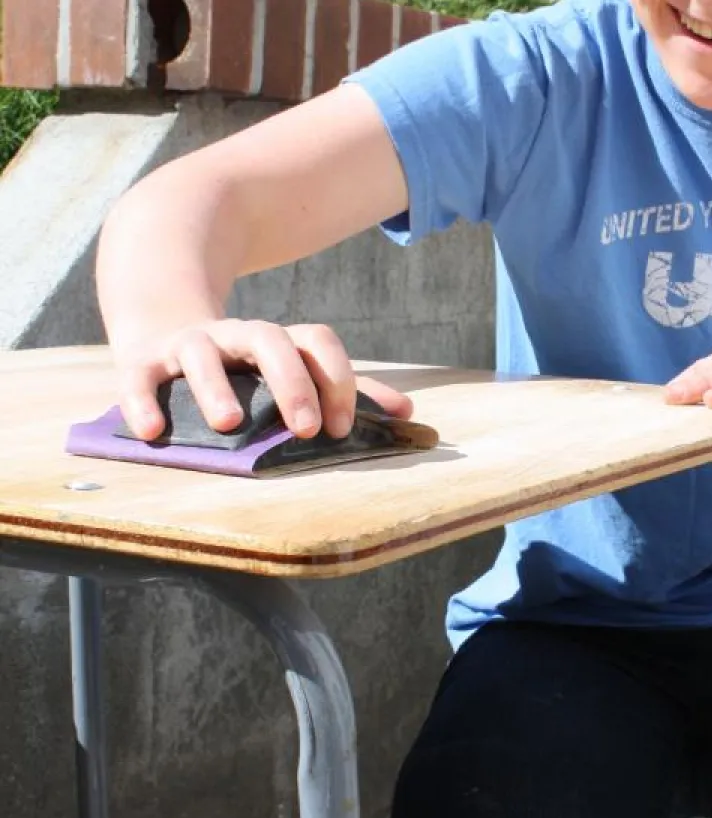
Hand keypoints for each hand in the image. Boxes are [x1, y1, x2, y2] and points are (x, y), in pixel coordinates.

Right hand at [112, 319, 413, 441]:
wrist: (166, 329)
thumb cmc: (246, 369)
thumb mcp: (296, 372)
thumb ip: (348, 391)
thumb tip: (408, 412)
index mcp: (280, 341)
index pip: (317, 342)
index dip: (337, 380)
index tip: (340, 429)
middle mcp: (238, 336)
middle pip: (270, 340)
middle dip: (291, 383)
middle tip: (306, 429)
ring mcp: (190, 343)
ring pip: (203, 351)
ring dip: (214, 387)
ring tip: (226, 425)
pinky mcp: (143, 360)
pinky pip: (139, 376)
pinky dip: (144, 400)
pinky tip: (153, 432)